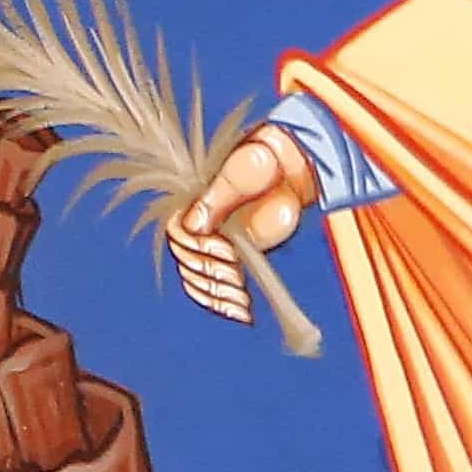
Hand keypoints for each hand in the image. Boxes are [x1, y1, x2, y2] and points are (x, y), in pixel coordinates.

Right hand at [172, 127, 320, 323]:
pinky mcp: (232, 260)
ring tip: (241, 300)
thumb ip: (219, 195)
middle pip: (186, 259)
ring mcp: (214, 245)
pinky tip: (239, 312)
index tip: (228, 253)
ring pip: (196, 278)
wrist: (292, 166)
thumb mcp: (243, 169)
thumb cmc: (263, 160)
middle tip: (236, 277)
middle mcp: (197, 226)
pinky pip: (212, 289)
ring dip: (216, 293)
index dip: (198, 246)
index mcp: (192, 202)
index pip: (179, 233)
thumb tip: (193, 226)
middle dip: (210, 272)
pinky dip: (222, 304)